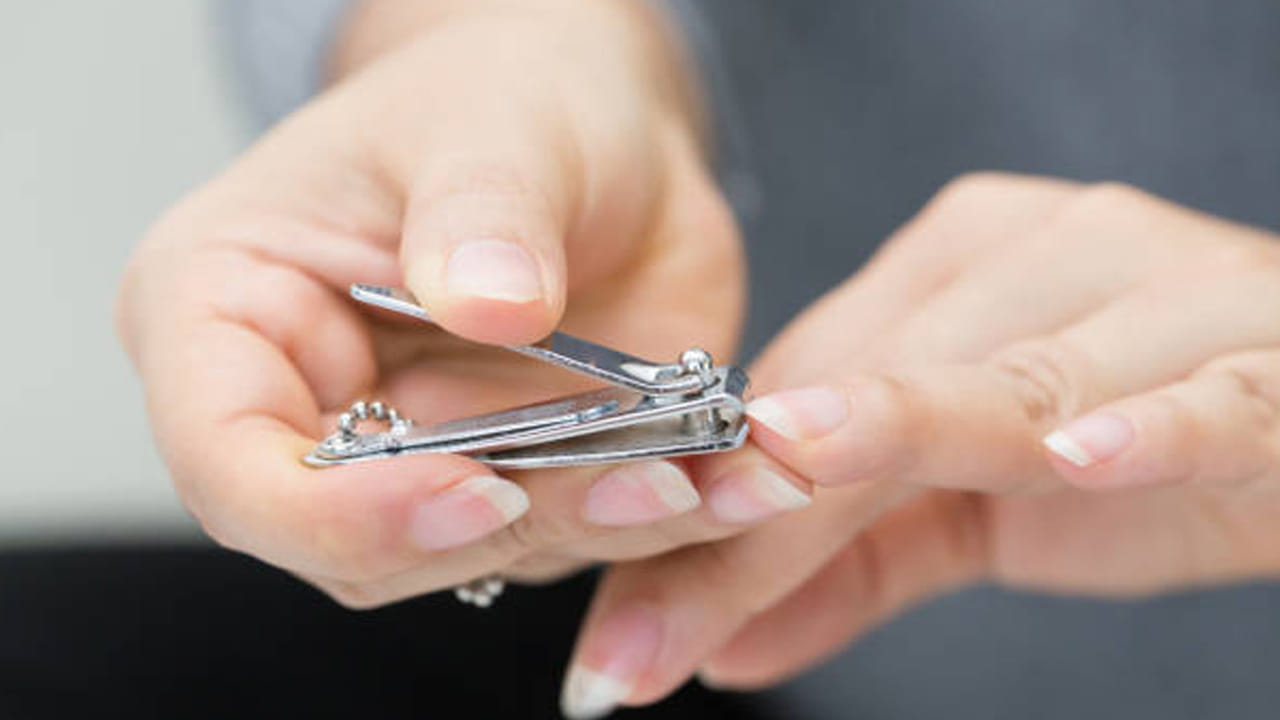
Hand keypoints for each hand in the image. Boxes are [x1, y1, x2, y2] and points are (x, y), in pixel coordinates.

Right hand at [116, 0, 789, 607]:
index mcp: (230, 314)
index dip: (338, 512)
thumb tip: (490, 304)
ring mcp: (421, 459)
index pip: (232, 466)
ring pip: (489, 551)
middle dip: (503, 526)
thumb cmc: (501, 97)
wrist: (596, 130)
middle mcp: (314, 410)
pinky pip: (583, 526)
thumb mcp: (489, 121)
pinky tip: (752, 475)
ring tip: (712, 476)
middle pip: (363, 544)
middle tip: (638, 479)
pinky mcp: (521, 477)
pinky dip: (672, 513)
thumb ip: (479, 208)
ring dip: (607, 525)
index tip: (473, 488)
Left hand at [561, 173, 1279, 716]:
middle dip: (765, 506)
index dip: (713, 484)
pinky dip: (1147, 419)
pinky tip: (1083, 454)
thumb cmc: (1142, 436)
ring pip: (1011, 377)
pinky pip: (1200, 389)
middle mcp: (1045, 254)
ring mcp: (1159, 295)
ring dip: (903, 434)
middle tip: (659, 618)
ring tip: (793, 475)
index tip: (625, 590)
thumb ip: (849, 566)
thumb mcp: (974, 509)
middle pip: (878, 383)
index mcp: (959, 267)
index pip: (808, 381)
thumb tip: (724, 647)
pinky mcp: (1265, 357)